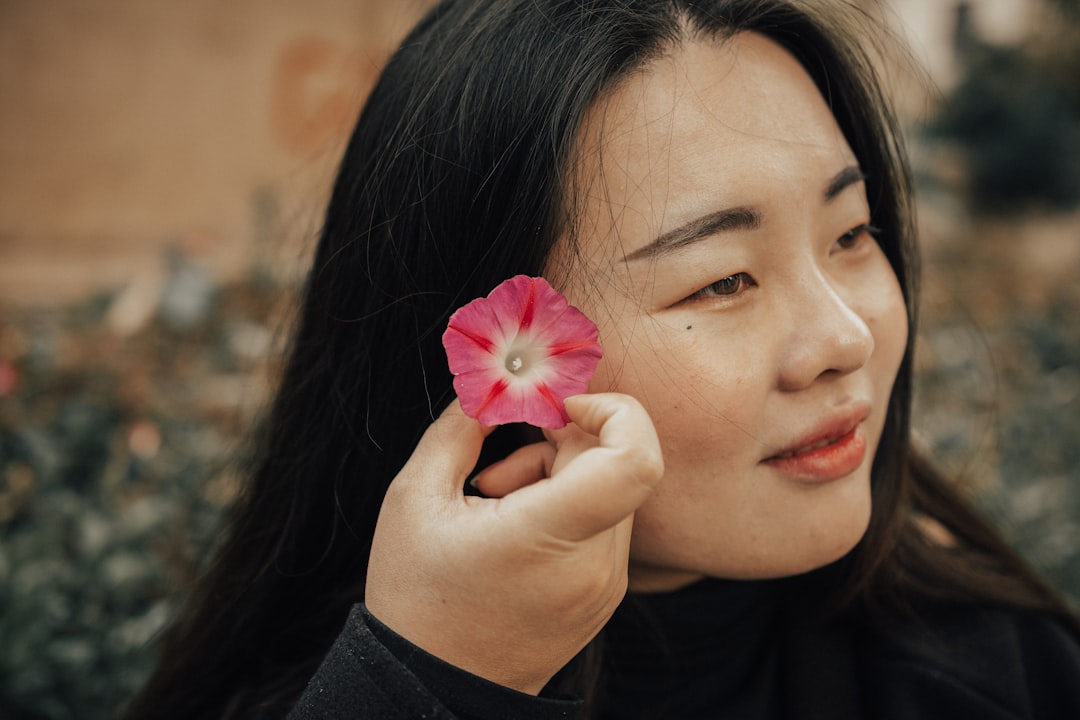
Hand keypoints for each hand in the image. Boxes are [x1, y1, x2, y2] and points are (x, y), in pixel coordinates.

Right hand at [364, 392, 662, 694]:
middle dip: (561, 443)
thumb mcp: (415, 499)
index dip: (612, 412)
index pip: (635, 457)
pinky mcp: (603, 596)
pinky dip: (566, 508)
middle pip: (615, 464)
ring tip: (494, 500)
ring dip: (559, 475)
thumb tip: (494, 388)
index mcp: (551, 536)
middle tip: (498, 461)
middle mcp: (596, 565)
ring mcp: (606, 586)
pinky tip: (512, 527)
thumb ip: (459, 427)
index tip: (560, 407)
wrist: (432, 691)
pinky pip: (604, 525)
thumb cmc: (417, 599)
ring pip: (610, 491)